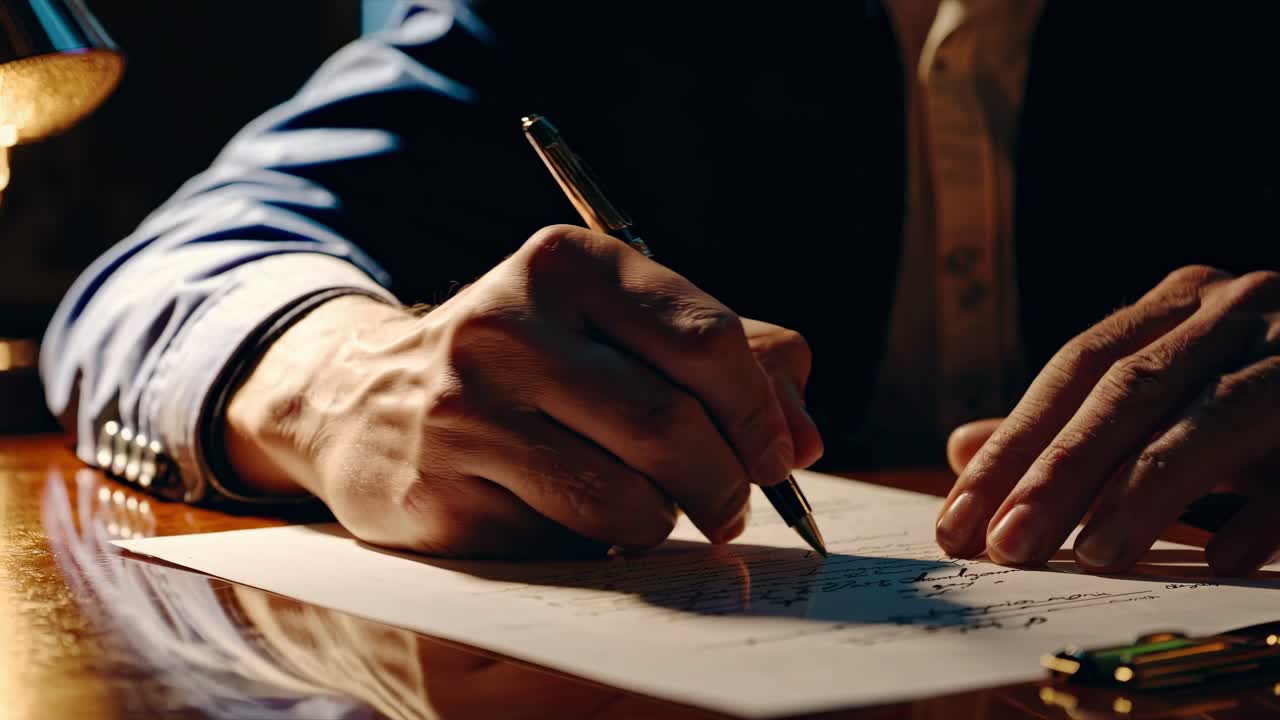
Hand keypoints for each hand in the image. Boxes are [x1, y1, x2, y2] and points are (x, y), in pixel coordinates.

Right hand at [225, 225, 820, 556]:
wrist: (367, 400)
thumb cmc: (526, 363)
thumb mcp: (616, 328)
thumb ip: (724, 359)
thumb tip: (805, 431)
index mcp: (567, 263)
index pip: (705, 338)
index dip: (761, 412)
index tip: (780, 455)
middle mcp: (509, 323)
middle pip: (672, 425)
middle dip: (726, 483)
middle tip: (731, 506)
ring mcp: (467, 407)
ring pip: (627, 497)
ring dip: (666, 521)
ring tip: (656, 511)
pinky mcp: (442, 486)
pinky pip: (569, 541)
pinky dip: (602, 545)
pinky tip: (581, 520)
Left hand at [935, 266, 1279, 574]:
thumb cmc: (1263, 386)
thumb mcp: (1168, 390)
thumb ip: (1071, 422)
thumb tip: (959, 447)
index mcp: (1178, 304)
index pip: (1073, 370)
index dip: (1013, 445)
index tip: (959, 519)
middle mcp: (1238, 308)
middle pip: (1130, 390)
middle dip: (1060, 472)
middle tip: (1005, 548)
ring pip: (1216, 415)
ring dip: (1151, 489)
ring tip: (1094, 557)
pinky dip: (1270, 506)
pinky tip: (1225, 556)